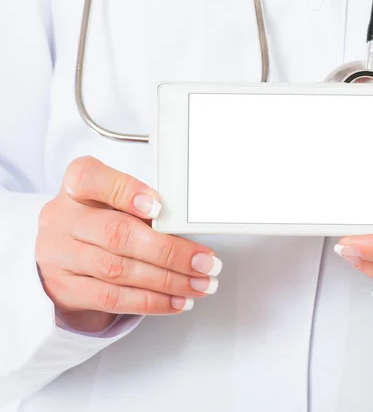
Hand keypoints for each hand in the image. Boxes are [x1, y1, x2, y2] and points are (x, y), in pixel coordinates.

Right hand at [36, 156, 221, 332]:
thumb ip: (145, 208)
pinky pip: (112, 299)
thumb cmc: (101, 221)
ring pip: (118, 270)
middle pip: (116, 234)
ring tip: (200, 284)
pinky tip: (177, 301)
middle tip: (205, 263)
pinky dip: (151, 301)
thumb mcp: (116, 203)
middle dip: (169, 252)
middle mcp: (62, 219)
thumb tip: (188, 228)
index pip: (91, 179)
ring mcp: (59, 256)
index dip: (126, 191)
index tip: (159, 206)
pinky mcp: (65, 289)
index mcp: (77, 187)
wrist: (64, 255)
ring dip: (168, 281)